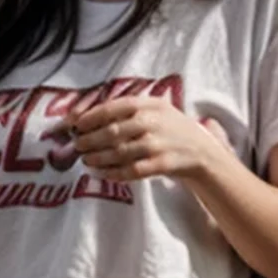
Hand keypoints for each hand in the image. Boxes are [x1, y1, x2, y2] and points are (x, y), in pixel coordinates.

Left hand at [71, 96, 226, 184]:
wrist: (202, 150)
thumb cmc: (171, 128)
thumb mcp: (157, 109)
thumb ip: (129, 108)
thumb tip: (87, 116)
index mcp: (150, 104)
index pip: (113, 107)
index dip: (90, 117)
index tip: (75, 125)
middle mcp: (154, 122)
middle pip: (112, 131)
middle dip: (89, 140)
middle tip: (78, 145)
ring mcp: (158, 144)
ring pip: (118, 152)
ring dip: (97, 157)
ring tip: (86, 159)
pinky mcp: (162, 164)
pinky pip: (130, 170)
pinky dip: (112, 173)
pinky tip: (101, 173)